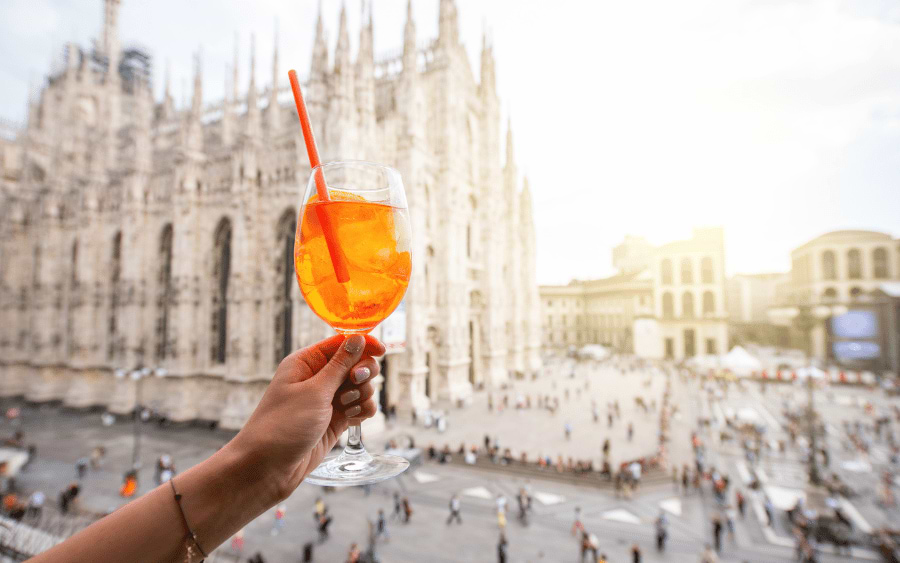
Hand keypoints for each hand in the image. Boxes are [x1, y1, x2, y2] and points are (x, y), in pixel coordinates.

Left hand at [229, 334, 383, 501]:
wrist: (268, 468)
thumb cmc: (283, 425)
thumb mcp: (315, 391)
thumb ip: (340, 365)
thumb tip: (358, 338)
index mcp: (306, 362)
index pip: (341, 344)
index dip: (363, 344)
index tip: (382, 351)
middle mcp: (317, 378)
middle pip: (356, 363)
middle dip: (363, 372)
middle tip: (355, 382)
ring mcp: (327, 400)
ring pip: (361, 387)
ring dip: (362, 394)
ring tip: (346, 407)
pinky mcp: (335, 420)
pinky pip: (360, 407)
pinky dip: (362, 410)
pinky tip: (353, 419)